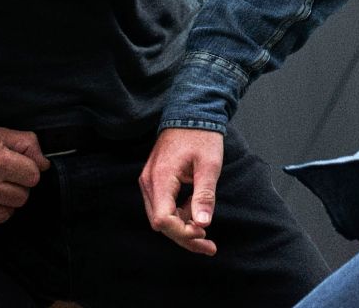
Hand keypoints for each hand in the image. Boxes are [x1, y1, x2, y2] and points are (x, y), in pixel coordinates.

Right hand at [139, 127, 223, 254]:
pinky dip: (179, 214)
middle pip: (160, 223)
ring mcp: (149, 181)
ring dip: (182, 226)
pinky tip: (196, 211)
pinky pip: (162, 206)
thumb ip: (204, 196)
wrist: (190, 113)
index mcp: (161, 178)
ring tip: (205, 226)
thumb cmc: (201, 136)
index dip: (183, 233)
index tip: (205, 234)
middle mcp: (149, 182)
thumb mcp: (209, 166)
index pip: (164, 219)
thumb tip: (202, 224)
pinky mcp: (154, 180)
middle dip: (184, 236)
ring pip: (160, 217)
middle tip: (209, 245)